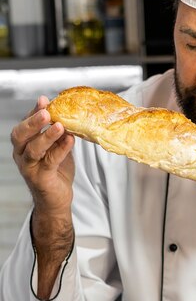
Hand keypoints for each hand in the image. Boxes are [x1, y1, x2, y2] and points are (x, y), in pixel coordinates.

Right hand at [11, 96, 75, 299]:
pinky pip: (50, 161)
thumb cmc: (56, 172)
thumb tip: (69, 114)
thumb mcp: (57, 148)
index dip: (33, 112)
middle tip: (46, 111)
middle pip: (21, 135)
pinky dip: (61, 149)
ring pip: (33, 149)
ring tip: (59, 125)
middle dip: (33, 121)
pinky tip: (70, 140)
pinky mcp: (40, 178)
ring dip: (46, 136)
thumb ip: (59, 134)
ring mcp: (29, 168)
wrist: (57, 201)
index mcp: (24, 145)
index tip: (44, 100)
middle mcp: (21, 155)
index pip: (24, 125)